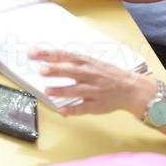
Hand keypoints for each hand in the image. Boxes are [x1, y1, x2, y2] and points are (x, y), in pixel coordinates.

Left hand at [29, 48, 154, 117]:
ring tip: (48, 90)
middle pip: (71, 71)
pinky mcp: (97, 105)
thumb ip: (72, 62)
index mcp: (87, 63)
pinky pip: (83, 107)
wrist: (131, 88)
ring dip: (62, 90)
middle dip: (57, 70)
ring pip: (76, 90)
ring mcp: (94, 90)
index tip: (34, 54)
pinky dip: (73, 110)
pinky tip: (62, 111)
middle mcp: (90, 75)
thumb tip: (49, 60)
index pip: (65, 56)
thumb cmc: (108, 75)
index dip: (49, 55)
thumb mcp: (91, 63)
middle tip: (42, 70)